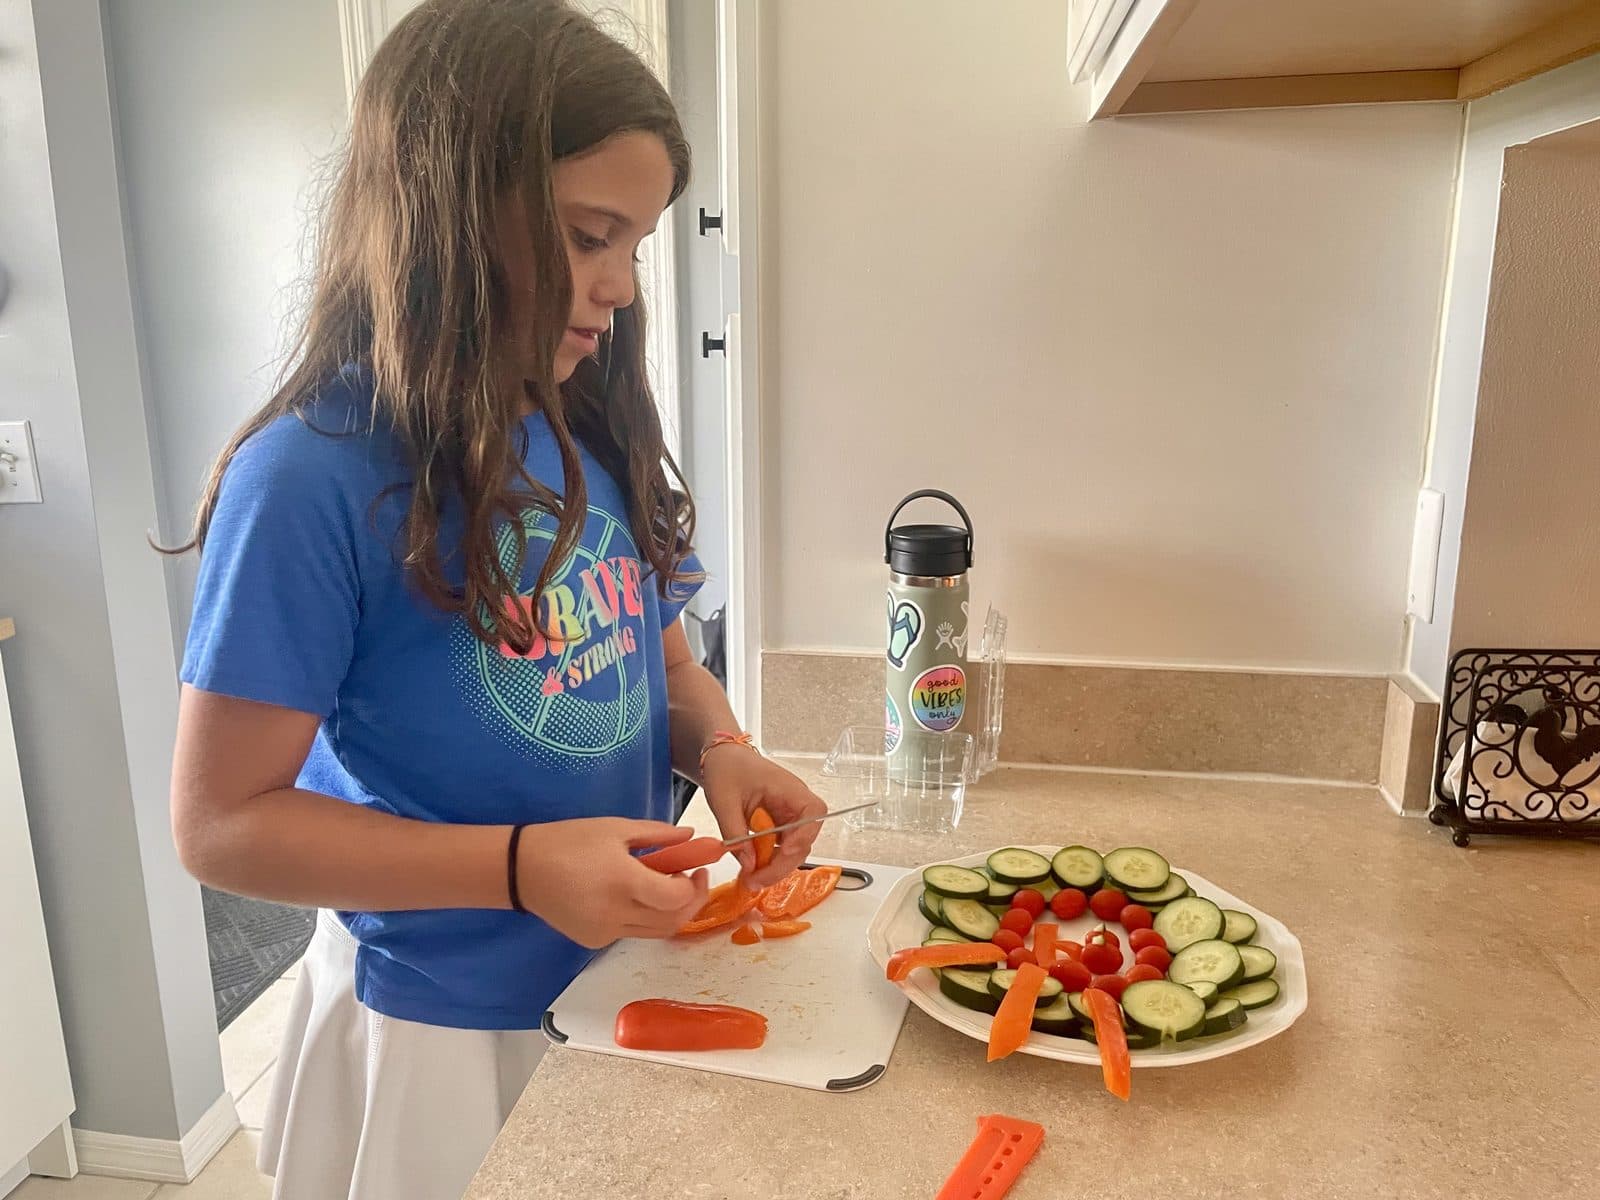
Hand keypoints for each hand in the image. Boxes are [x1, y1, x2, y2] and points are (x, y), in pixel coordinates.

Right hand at [515, 818, 709, 947]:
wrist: (521, 869)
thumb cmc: (569, 840)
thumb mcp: (616, 828)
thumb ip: (659, 835)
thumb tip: (692, 837)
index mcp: (622, 881)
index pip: (675, 898)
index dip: (695, 886)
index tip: (698, 869)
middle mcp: (616, 913)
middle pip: (673, 921)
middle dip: (692, 901)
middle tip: (693, 880)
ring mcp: (604, 932)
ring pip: (655, 932)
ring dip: (671, 912)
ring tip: (666, 887)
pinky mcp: (594, 942)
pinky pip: (632, 933)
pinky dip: (644, 918)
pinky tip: (635, 897)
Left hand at [702, 750, 828, 887]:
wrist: (723, 759)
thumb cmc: (727, 769)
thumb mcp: (724, 801)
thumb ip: (735, 833)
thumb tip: (749, 864)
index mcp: (789, 789)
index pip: (812, 814)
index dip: (802, 836)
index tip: (782, 852)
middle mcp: (795, 804)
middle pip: (803, 841)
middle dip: (781, 865)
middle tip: (755, 881)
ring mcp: (789, 816)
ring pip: (793, 850)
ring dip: (774, 867)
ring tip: (750, 879)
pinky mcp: (780, 825)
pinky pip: (781, 848)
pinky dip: (768, 861)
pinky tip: (751, 868)